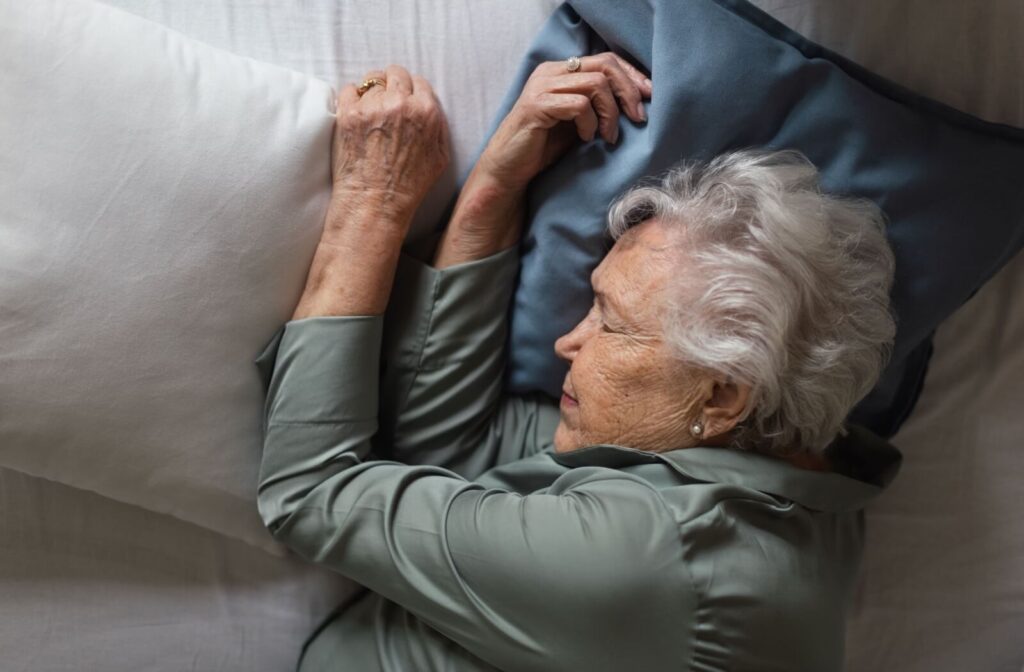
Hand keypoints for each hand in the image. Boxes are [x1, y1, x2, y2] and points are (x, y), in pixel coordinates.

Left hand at [329, 65, 450, 225]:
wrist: (375, 203)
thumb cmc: (409, 186)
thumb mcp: (440, 157)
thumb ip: (438, 125)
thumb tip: (428, 107)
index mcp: (427, 111)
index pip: (418, 81)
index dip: (410, 90)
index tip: (403, 99)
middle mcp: (401, 103)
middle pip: (395, 73)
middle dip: (391, 84)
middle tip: (385, 100)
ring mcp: (373, 106)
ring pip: (371, 81)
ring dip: (371, 92)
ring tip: (369, 112)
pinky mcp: (349, 113)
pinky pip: (350, 89)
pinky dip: (351, 98)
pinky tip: (355, 115)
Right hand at [475, 52, 651, 191]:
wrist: (508, 169)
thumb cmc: (543, 147)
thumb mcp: (578, 121)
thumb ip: (598, 105)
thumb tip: (637, 100)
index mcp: (560, 70)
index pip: (605, 59)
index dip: (631, 75)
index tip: (649, 96)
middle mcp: (550, 72)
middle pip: (604, 66)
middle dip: (628, 92)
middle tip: (638, 118)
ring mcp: (542, 87)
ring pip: (595, 84)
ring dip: (610, 113)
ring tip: (607, 137)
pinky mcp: (537, 105)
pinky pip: (579, 105)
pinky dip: (590, 123)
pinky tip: (586, 139)